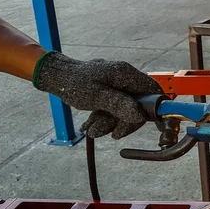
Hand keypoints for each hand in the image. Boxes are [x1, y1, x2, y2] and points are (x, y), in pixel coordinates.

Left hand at [33, 52, 162, 138]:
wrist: (55, 76)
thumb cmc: (73, 83)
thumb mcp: (96, 96)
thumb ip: (119, 105)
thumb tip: (139, 116)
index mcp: (126, 74)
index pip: (152, 90)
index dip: (154, 107)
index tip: (150, 123)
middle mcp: (125, 78)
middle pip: (138, 104)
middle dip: (124, 121)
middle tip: (111, 134)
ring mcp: (117, 85)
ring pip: (124, 109)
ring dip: (110, 123)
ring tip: (92, 130)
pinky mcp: (110, 91)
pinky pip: (114, 108)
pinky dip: (105, 118)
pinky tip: (91, 125)